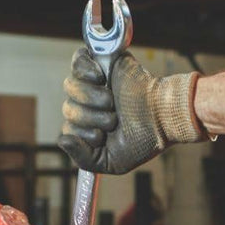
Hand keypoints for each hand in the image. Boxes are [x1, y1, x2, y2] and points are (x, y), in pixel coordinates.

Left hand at [58, 48, 203, 174]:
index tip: (102, 136)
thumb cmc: (143, 140)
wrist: (162, 117)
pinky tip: (100, 79)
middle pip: (68, 108)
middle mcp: (90, 104)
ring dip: (89, 97)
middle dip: (88, 117)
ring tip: (110, 101)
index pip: (68, 128)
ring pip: (70, 86)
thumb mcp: (111, 162)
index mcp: (90, 126)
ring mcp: (94, 83)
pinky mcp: (102, 62)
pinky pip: (78, 61)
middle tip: (112, 119)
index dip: (82, 133)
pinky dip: (85, 70)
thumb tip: (62, 140)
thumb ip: (83, 158)